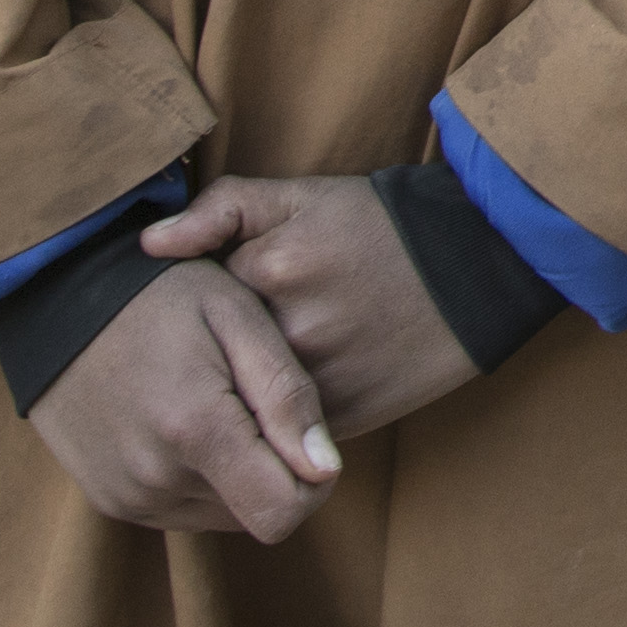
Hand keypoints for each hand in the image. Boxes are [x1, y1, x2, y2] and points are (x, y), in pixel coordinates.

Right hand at [21, 258, 338, 539]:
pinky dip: (194, 476)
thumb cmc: (164, 294)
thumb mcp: (238, 319)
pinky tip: (179, 418)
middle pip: (254, 513)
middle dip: (269, 467)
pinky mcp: (109, 499)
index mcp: (196, 430)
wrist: (62, 298)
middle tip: (247, 399)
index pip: (282, 514)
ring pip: (219, 514)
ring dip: (232, 472)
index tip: (304, 435)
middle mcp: (156, 478)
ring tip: (210, 403)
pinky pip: (178, 509)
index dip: (311, 484)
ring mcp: (126, 494)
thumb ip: (286, 397)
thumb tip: (326, 472)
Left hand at [149, 175, 481, 439]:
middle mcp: (285, 331)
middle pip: (215, 355)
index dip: (201, 301)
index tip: (213, 300)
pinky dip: (274, 417)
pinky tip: (279, 395)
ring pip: (243, 399)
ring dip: (239, 388)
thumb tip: (148, 245)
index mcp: (268, 271)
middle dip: (216, 349)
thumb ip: (223, 208)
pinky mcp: (340, 418)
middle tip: (237, 333)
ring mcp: (314, 381)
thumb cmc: (383, 227)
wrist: (479, 265)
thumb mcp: (305, 196)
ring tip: (261, 362)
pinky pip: (281, 431)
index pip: (193, 301)